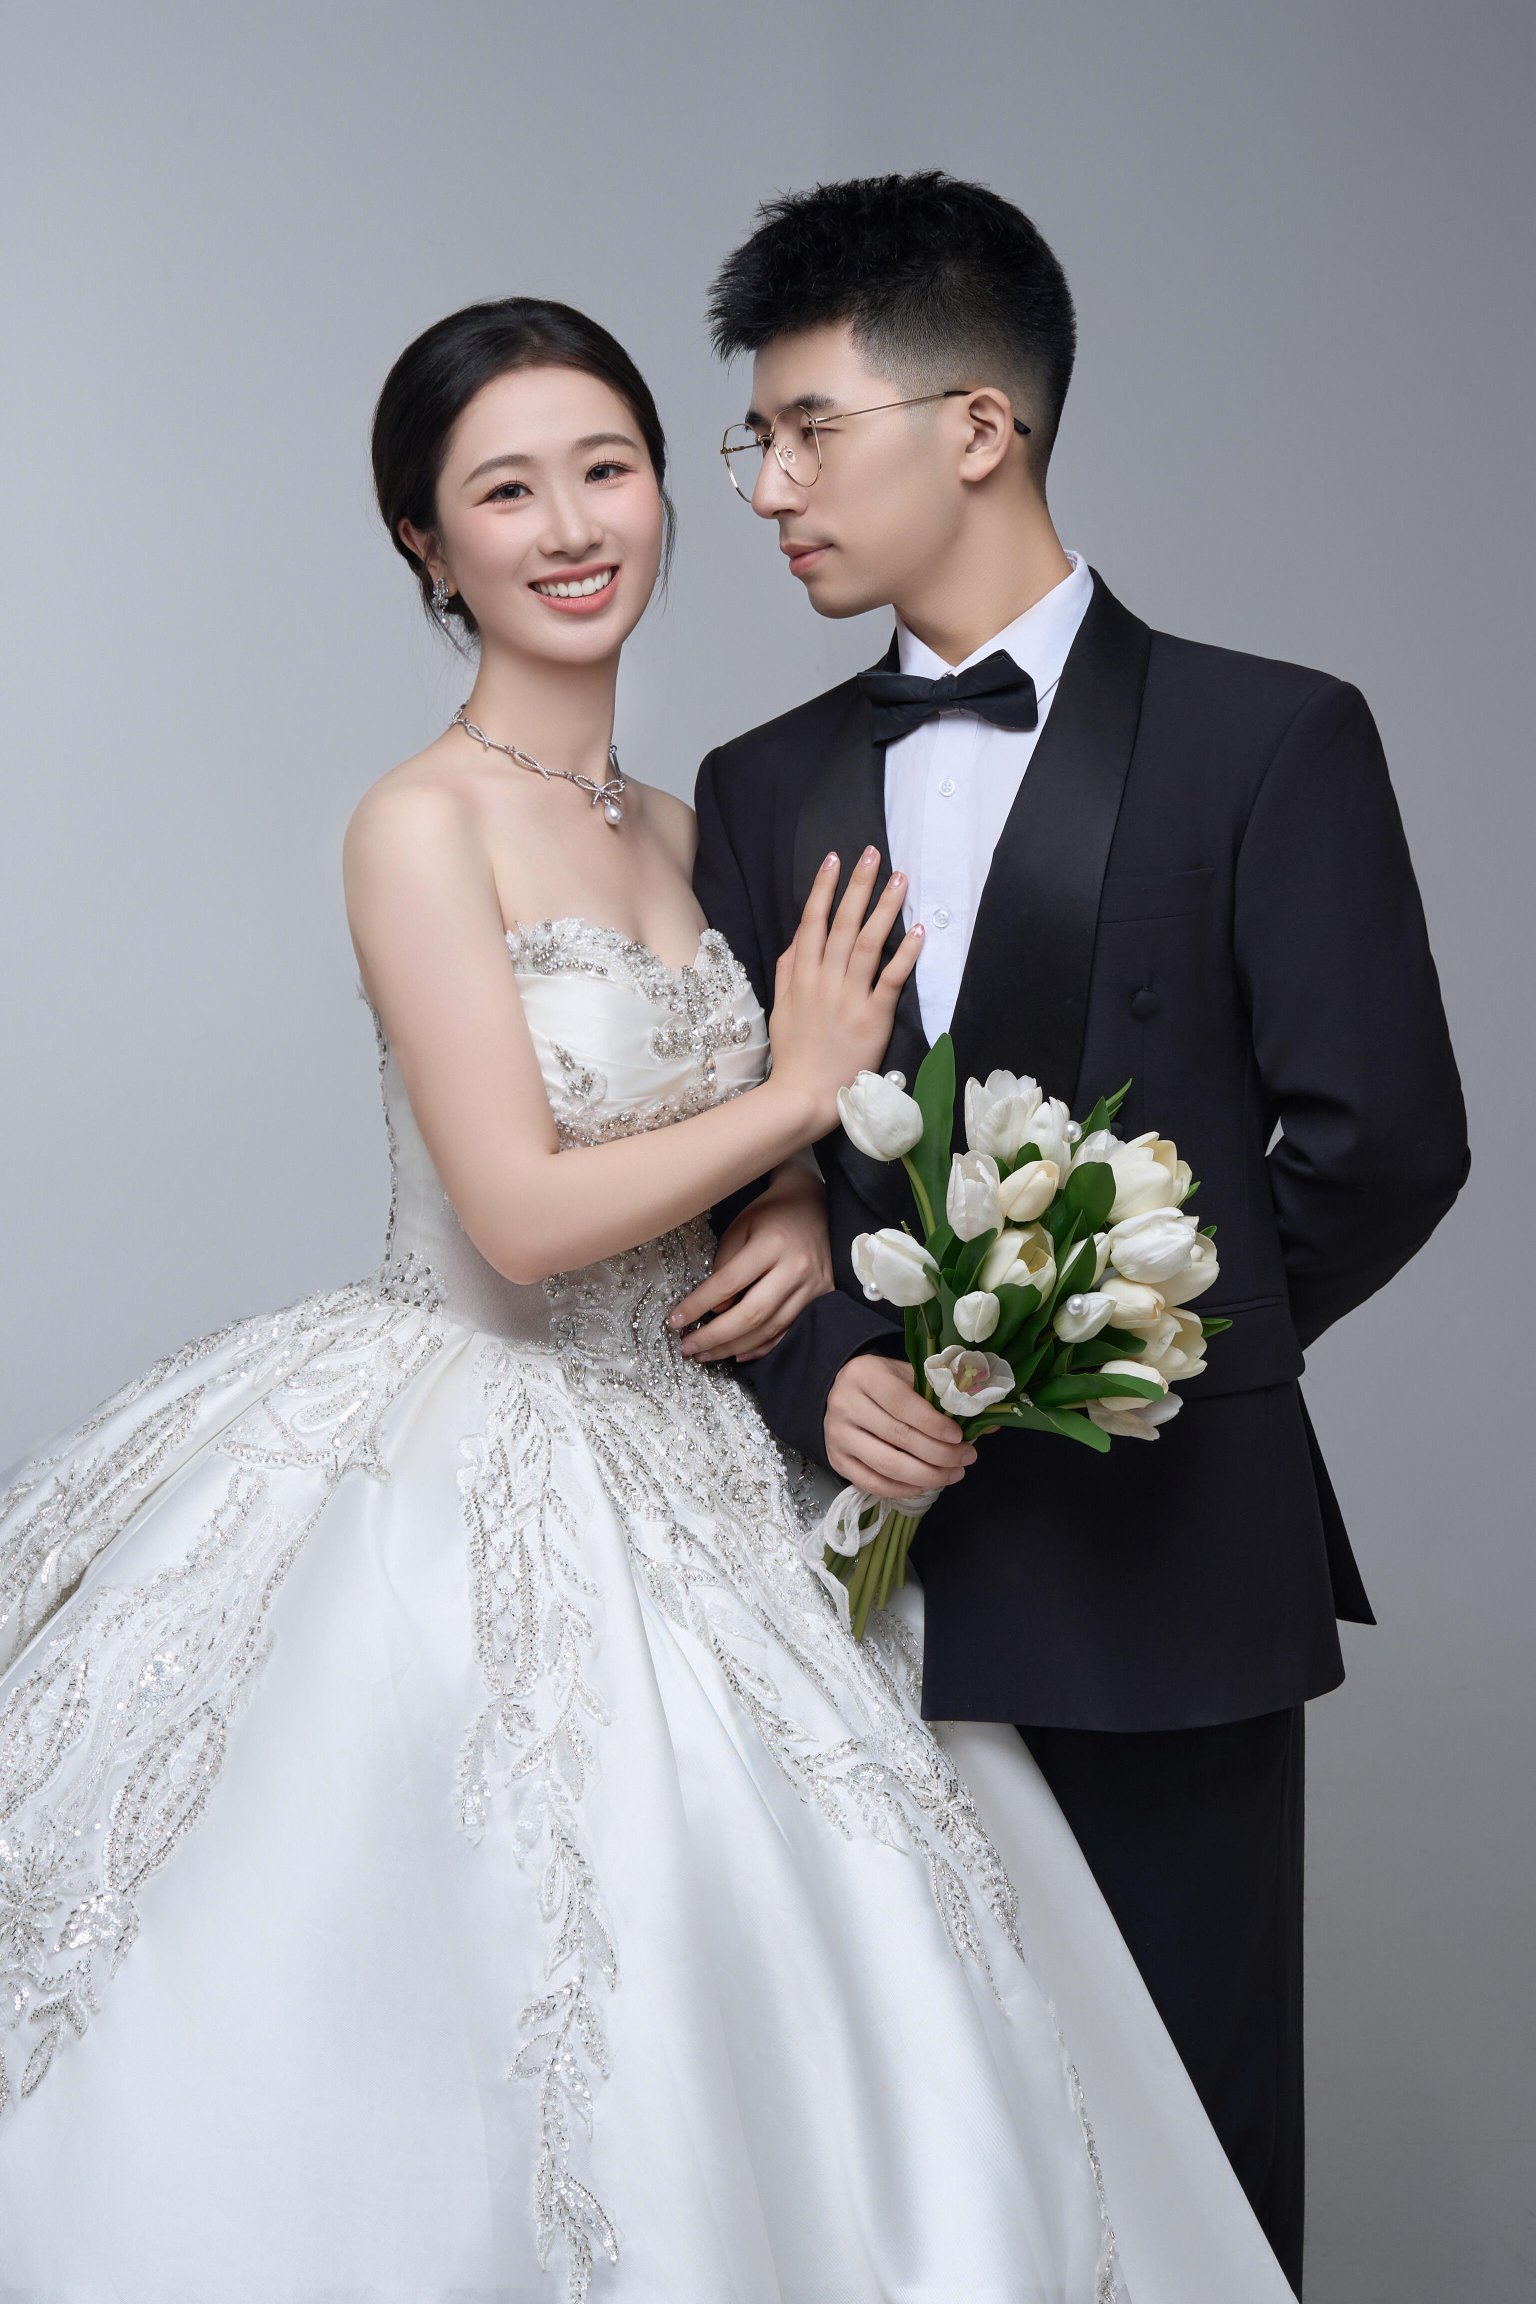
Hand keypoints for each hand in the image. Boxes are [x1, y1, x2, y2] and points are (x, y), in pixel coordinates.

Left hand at [667, 1162, 833, 1362]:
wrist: (815, 1206)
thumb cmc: (771, 1214)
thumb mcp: (740, 1226)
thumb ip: (725, 1265)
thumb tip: (715, 1308)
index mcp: (772, 1244)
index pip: (728, 1283)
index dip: (698, 1305)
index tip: (675, 1321)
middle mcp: (796, 1268)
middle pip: (751, 1315)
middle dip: (715, 1337)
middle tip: (688, 1348)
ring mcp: (812, 1286)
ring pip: (769, 1329)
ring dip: (734, 1348)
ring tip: (705, 1355)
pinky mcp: (822, 1298)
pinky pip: (788, 1332)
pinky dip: (761, 1348)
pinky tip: (738, 1355)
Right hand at [769, 848, 922, 1132]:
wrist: (804, 1093)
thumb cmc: (794, 1052)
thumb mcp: (782, 1005)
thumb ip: (789, 969)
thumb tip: (799, 937)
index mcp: (802, 975)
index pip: (812, 922)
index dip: (823, 888)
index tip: (834, 858)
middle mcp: (825, 980)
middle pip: (843, 923)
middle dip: (858, 886)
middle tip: (873, 854)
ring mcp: (849, 997)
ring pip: (868, 943)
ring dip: (885, 909)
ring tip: (900, 880)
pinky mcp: (873, 1017)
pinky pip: (891, 979)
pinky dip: (905, 954)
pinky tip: (919, 931)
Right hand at [824, 1355, 975, 1499]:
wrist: (845, 1393)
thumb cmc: (885, 1383)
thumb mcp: (910, 1376)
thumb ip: (944, 1395)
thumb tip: (988, 1423)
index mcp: (864, 1374)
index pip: (901, 1402)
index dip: (933, 1423)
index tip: (959, 1437)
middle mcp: (844, 1404)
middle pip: (897, 1436)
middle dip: (939, 1454)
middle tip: (967, 1458)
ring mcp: (837, 1435)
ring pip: (886, 1464)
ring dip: (926, 1476)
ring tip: (953, 1474)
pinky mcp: (836, 1460)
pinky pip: (872, 1483)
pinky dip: (903, 1489)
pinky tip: (926, 1485)